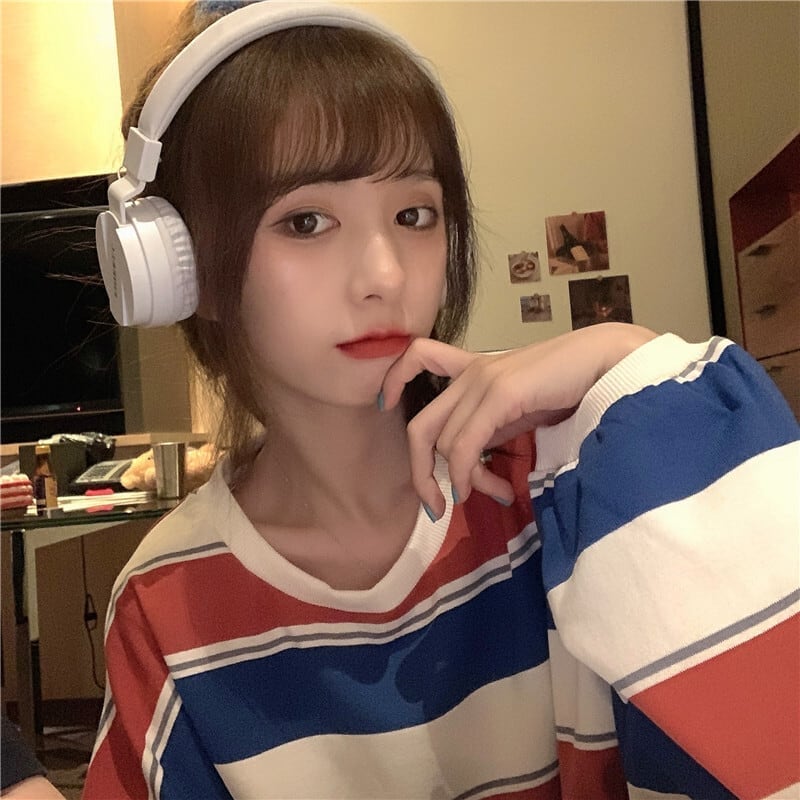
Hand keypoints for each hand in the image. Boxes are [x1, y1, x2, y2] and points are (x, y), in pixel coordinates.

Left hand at [381, 322, 656, 517]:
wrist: (606, 361)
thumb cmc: (569, 387)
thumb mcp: (518, 413)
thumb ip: (491, 433)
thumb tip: (473, 474)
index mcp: (472, 369)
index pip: (417, 359)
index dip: (393, 380)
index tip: (387, 406)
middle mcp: (470, 373)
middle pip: (420, 426)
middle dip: (421, 473)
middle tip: (435, 506)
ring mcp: (482, 380)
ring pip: (445, 444)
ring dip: (466, 481)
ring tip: (499, 493)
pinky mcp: (500, 392)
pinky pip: (465, 444)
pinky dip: (467, 474)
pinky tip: (487, 488)